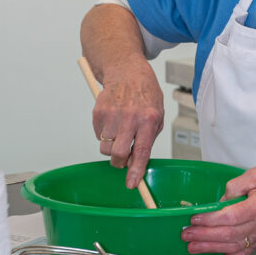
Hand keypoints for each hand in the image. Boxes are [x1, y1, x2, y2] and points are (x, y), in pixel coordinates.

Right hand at [92, 54, 163, 188]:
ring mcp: (112, 114)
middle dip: (120, 163)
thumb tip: (137, 161)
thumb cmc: (145, 93)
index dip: (136, 170)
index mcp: (149, 118)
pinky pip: (98, 136)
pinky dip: (104, 134)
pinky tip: (113, 121)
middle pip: (119, 154)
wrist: (126, 70)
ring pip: (106, 148)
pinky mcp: (98, 112)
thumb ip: (149, 137)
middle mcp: (130, 117)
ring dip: (112, 148)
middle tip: (123, 159)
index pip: (142, 151)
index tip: (132, 184)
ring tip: (120, 133)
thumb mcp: (157, 113)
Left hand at [181, 166, 255, 254]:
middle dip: (204, 235)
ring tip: (192, 247)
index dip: (211, 219)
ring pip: (233, 246)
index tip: (195, 218)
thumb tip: (221, 201)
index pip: (231, 215)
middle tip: (186, 234)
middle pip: (229, 233)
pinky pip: (244, 253)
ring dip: (210, 248)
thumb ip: (237, 184)